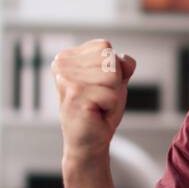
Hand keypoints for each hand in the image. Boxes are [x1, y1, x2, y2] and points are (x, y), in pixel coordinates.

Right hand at [52, 39, 136, 160]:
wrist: (89, 141)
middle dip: (113, 82)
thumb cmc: (99, 110)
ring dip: (112, 94)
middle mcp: (62, 64)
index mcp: (67, 56)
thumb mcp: (114, 82)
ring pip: (112, 76)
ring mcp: (66, 79)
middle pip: (110, 60)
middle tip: (99, 97)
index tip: (99, 85)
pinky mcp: (75, 94)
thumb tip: (127, 59)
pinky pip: (112, 94)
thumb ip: (122, 66)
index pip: (104, 46)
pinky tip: (95, 112)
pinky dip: (110, 106)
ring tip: (97, 104)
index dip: (113, 68)